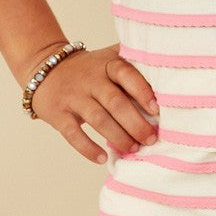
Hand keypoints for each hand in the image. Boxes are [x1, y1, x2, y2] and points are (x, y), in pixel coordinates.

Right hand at [26, 44, 158, 163]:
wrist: (45, 69)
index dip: (142, 91)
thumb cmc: (89, 68)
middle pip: (115, 102)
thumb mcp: (109, 57)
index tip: (157, 109)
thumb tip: (171, 66)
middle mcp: (90, 80)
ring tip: (133, 149)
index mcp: (106, 65)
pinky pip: (73, 134)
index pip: (126, 74)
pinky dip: (88, 148)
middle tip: (151, 139)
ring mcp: (73, 97)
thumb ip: (134, 59)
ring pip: (98, 119)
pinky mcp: (59, 114)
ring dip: (118, 137)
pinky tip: (102, 158)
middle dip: (135, 123)